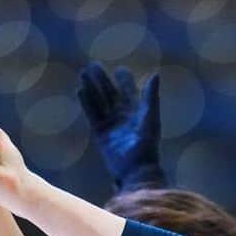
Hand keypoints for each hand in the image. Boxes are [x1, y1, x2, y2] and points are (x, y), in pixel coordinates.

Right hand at [77, 63, 166, 190]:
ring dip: (92, 88)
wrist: (135, 170)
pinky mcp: (101, 134)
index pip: (130, 91)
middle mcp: (124, 117)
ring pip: (99, 102)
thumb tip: (156, 74)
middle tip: (93, 65)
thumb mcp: (150, 118)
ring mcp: (112, 125)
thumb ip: (151, 97)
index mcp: (138, 112)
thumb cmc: (147, 145)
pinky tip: (80, 90)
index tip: (120, 69)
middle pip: (111, 94)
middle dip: (102, 80)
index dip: (125, 80)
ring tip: (83, 73)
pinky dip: (86, 102)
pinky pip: (92, 114)